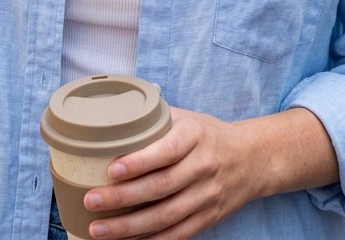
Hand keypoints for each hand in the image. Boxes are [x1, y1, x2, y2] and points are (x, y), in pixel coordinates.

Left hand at [81, 108, 256, 238]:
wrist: (251, 159)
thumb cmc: (208, 135)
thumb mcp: (187, 118)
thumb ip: (155, 118)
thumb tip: (113, 116)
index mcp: (195, 136)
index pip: (167, 151)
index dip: (139, 162)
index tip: (112, 169)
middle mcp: (203, 166)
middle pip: (161, 187)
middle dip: (123, 198)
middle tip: (93, 200)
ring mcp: (207, 196)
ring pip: (166, 216)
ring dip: (130, 227)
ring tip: (99, 229)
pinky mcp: (208, 218)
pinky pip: (177, 234)